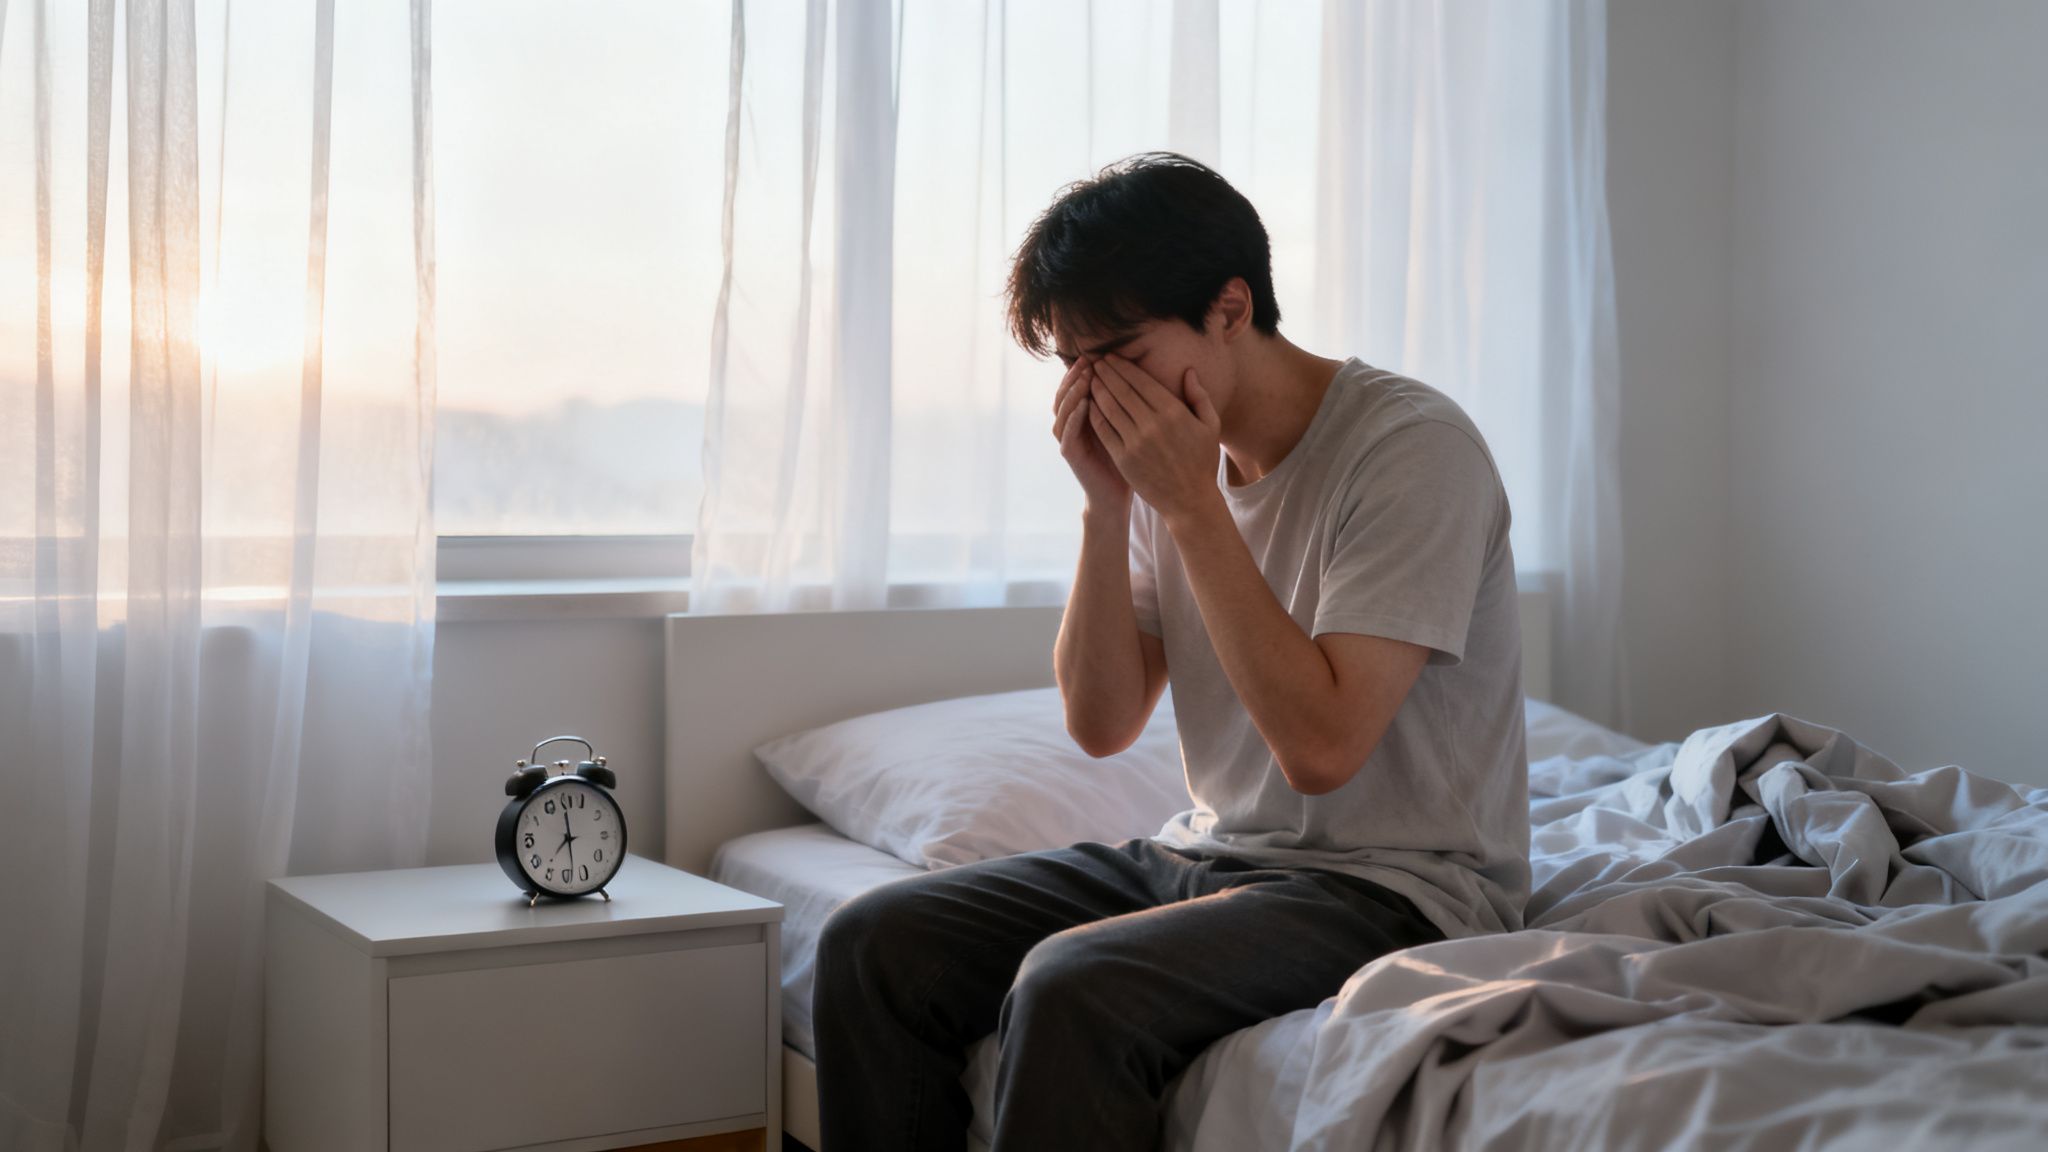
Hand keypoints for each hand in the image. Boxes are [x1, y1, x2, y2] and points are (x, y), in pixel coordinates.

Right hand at [1052, 356, 1130, 511]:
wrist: (1116, 495)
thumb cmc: (1127, 460)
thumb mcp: (1129, 427)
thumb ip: (1129, 403)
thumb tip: (1144, 375)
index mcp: (1085, 416)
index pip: (1081, 385)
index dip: (1088, 369)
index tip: (1103, 353)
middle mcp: (1072, 424)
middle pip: (1067, 392)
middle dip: (1076, 375)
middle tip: (1089, 360)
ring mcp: (1069, 438)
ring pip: (1063, 409)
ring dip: (1073, 391)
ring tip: (1086, 377)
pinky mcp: (1070, 454)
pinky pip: (1066, 431)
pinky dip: (1073, 416)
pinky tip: (1084, 403)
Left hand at [1085, 355, 1222, 524]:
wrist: (1190, 500)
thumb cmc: (1202, 461)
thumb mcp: (1210, 426)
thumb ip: (1199, 396)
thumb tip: (1188, 371)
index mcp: (1173, 412)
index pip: (1141, 382)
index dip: (1123, 367)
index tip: (1112, 357)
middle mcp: (1152, 424)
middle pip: (1122, 391)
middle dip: (1106, 373)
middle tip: (1095, 361)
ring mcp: (1135, 442)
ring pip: (1110, 408)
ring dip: (1097, 390)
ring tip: (1090, 378)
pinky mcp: (1123, 458)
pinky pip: (1104, 430)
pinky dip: (1095, 415)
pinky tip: (1089, 404)